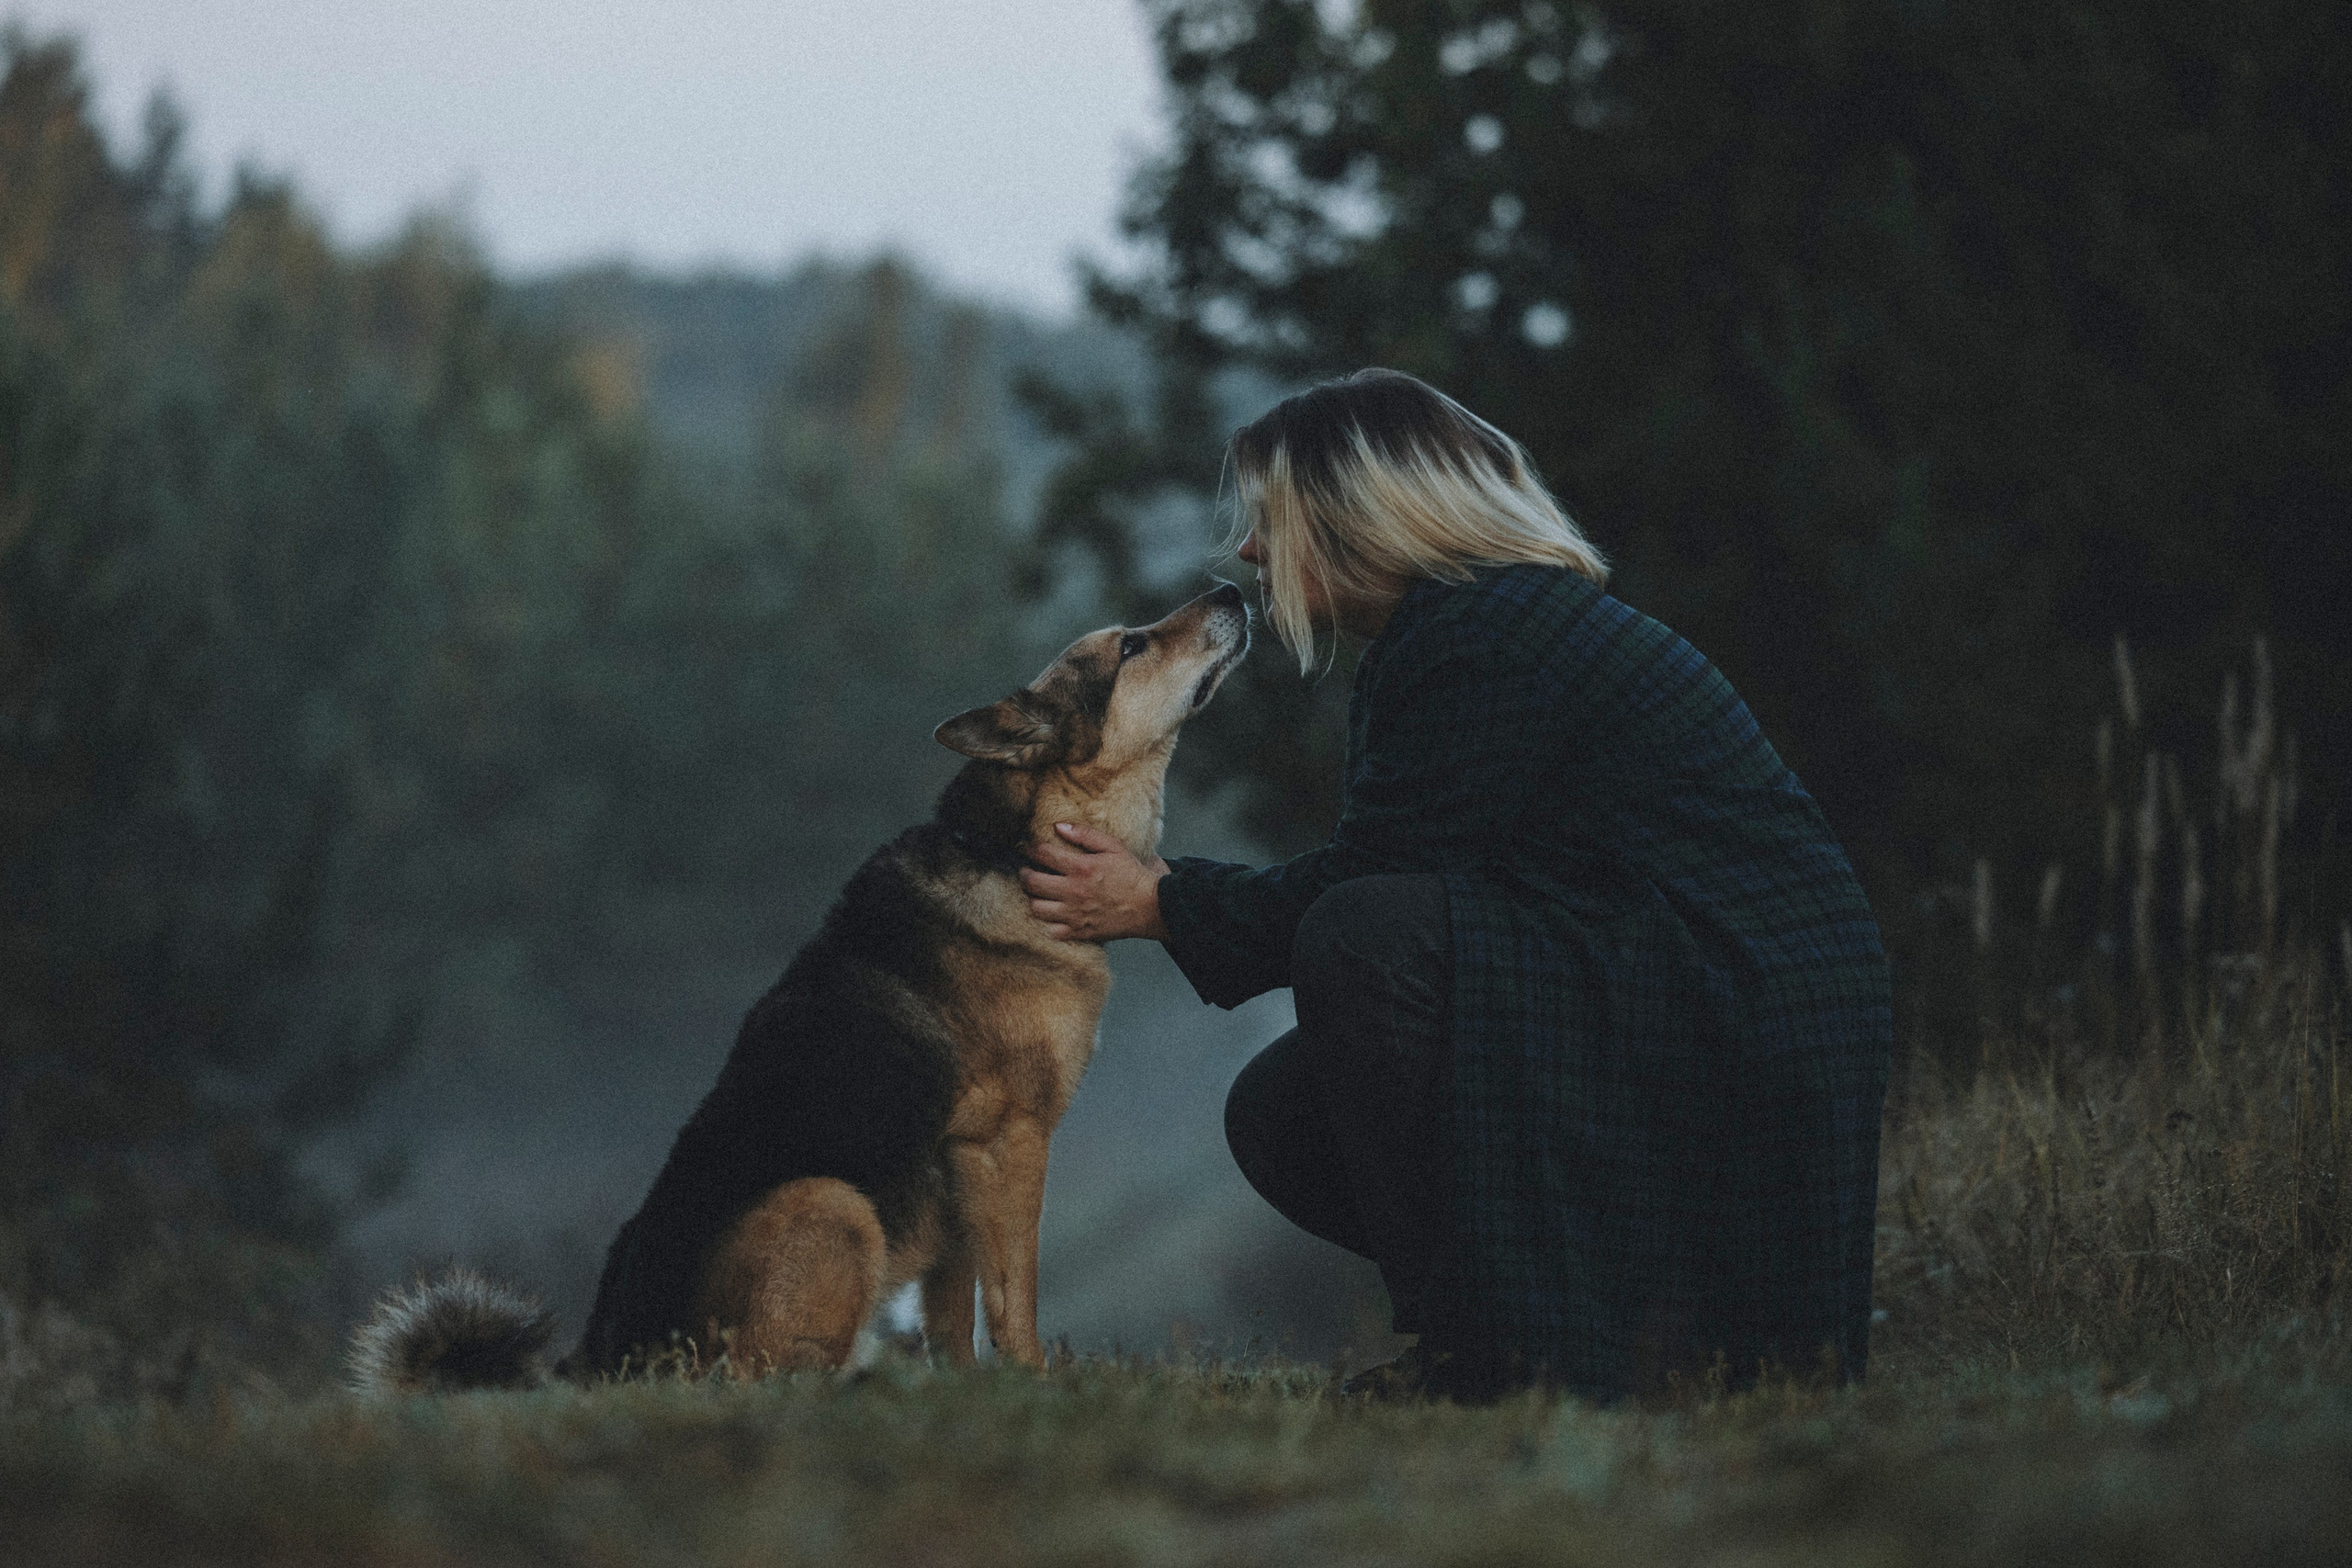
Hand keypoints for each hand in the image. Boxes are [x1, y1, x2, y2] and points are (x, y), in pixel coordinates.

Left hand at [1019, 822, 1170, 942]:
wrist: (1151, 907)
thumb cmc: (1132, 875)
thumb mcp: (1113, 847)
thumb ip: (1085, 835)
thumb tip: (1058, 826)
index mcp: (1081, 868)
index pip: (1043, 854)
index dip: (1028, 848)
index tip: (1024, 847)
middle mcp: (1074, 892)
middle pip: (1032, 883)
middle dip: (1024, 874)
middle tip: (1026, 871)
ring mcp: (1075, 914)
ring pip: (1036, 908)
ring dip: (1032, 898)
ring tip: (1037, 893)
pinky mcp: (1079, 932)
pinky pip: (1050, 930)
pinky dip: (1046, 923)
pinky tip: (1050, 914)